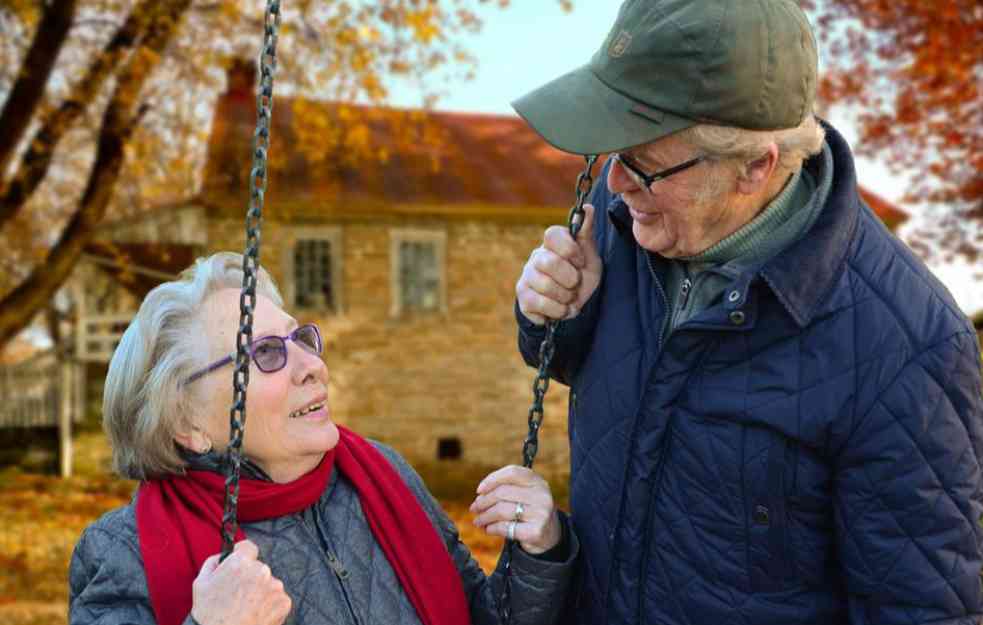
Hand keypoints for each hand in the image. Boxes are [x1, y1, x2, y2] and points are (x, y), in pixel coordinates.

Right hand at [191, 540, 291, 624]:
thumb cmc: (209, 614)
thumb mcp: (201, 582)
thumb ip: (214, 561)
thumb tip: (224, 555)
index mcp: (241, 562)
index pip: (248, 547)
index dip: (243, 555)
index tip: (241, 564)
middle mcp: (261, 570)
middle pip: (258, 568)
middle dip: (251, 577)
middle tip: (239, 594)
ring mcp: (275, 586)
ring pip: (269, 583)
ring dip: (261, 591)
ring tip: (247, 607)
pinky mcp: (284, 602)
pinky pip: (277, 598)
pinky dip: (270, 605)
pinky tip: (256, 613)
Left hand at [470, 465, 561, 554]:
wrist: (550, 536)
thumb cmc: (530, 511)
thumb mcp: (525, 494)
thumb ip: (507, 488)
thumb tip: (480, 495)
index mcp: (538, 481)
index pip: (512, 472)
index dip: (492, 479)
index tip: (479, 490)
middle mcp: (542, 495)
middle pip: (503, 492)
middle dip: (484, 501)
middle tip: (474, 508)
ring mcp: (540, 514)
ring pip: (501, 510)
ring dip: (484, 517)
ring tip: (478, 521)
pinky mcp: (535, 531)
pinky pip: (505, 527)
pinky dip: (492, 528)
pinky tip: (488, 529)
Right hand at [516, 203, 601, 325]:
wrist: (572, 305)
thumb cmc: (580, 275)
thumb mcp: (589, 256)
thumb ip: (586, 233)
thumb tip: (588, 208)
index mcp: (552, 244)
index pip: (552, 234)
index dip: (570, 250)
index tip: (580, 262)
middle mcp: (536, 257)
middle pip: (550, 262)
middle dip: (571, 278)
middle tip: (575, 284)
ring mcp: (527, 277)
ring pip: (545, 286)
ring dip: (566, 297)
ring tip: (569, 298)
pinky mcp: (523, 298)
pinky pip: (539, 304)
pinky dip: (557, 310)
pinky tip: (561, 308)